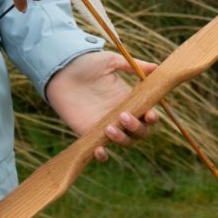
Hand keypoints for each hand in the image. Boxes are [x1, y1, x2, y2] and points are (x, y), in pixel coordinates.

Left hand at [45, 51, 159, 162]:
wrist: (60, 70)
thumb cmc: (86, 64)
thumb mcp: (111, 61)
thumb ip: (134, 66)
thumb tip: (157, 68)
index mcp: (129, 99)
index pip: (147, 114)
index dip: (152, 118)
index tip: (150, 114)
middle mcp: (120, 115)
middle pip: (139, 132)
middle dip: (137, 128)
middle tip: (124, 116)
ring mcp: (106, 126)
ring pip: (124, 142)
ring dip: (122, 140)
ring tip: (109, 128)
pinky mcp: (89, 134)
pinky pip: (101, 152)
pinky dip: (103, 156)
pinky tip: (100, 149)